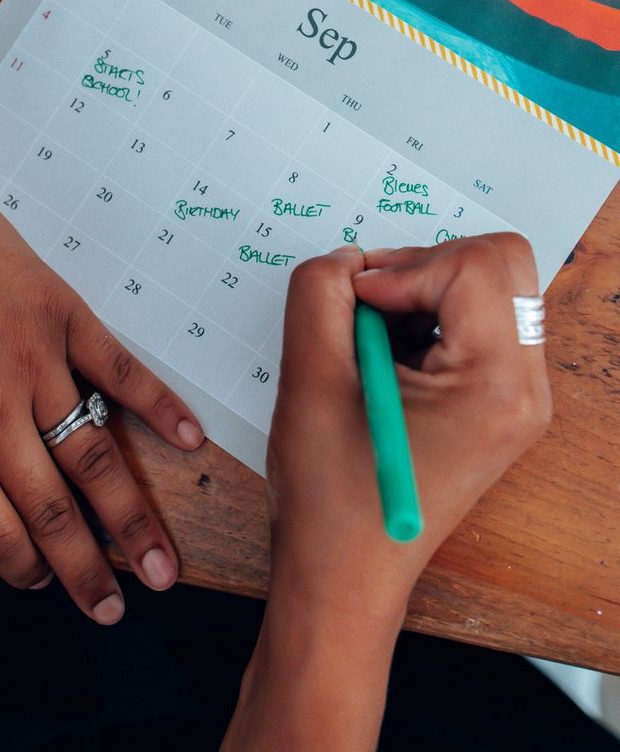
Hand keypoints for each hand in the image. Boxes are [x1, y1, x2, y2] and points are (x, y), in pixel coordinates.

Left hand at [0, 155, 203, 622]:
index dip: (22, 570)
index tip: (44, 586)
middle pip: (52, 509)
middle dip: (90, 570)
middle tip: (119, 606)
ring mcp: (36, 360)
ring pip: (94, 456)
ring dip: (132, 518)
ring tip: (164, 561)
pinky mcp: (64, 316)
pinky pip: (121, 371)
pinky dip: (160, 408)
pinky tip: (189, 442)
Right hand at [270, 233, 550, 611]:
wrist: (343, 576)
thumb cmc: (331, 499)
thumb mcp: (311, 378)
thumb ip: (321, 293)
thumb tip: (350, 260)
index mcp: (496, 386)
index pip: (475, 265)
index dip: (404, 267)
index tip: (356, 303)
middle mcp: (524, 389)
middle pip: (500, 263)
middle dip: (425, 266)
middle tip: (368, 305)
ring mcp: (516, 397)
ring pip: (488, 285)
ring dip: (422, 292)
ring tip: (372, 343)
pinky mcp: (496, 401)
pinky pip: (476, 319)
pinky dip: (427, 316)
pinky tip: (385, 359)